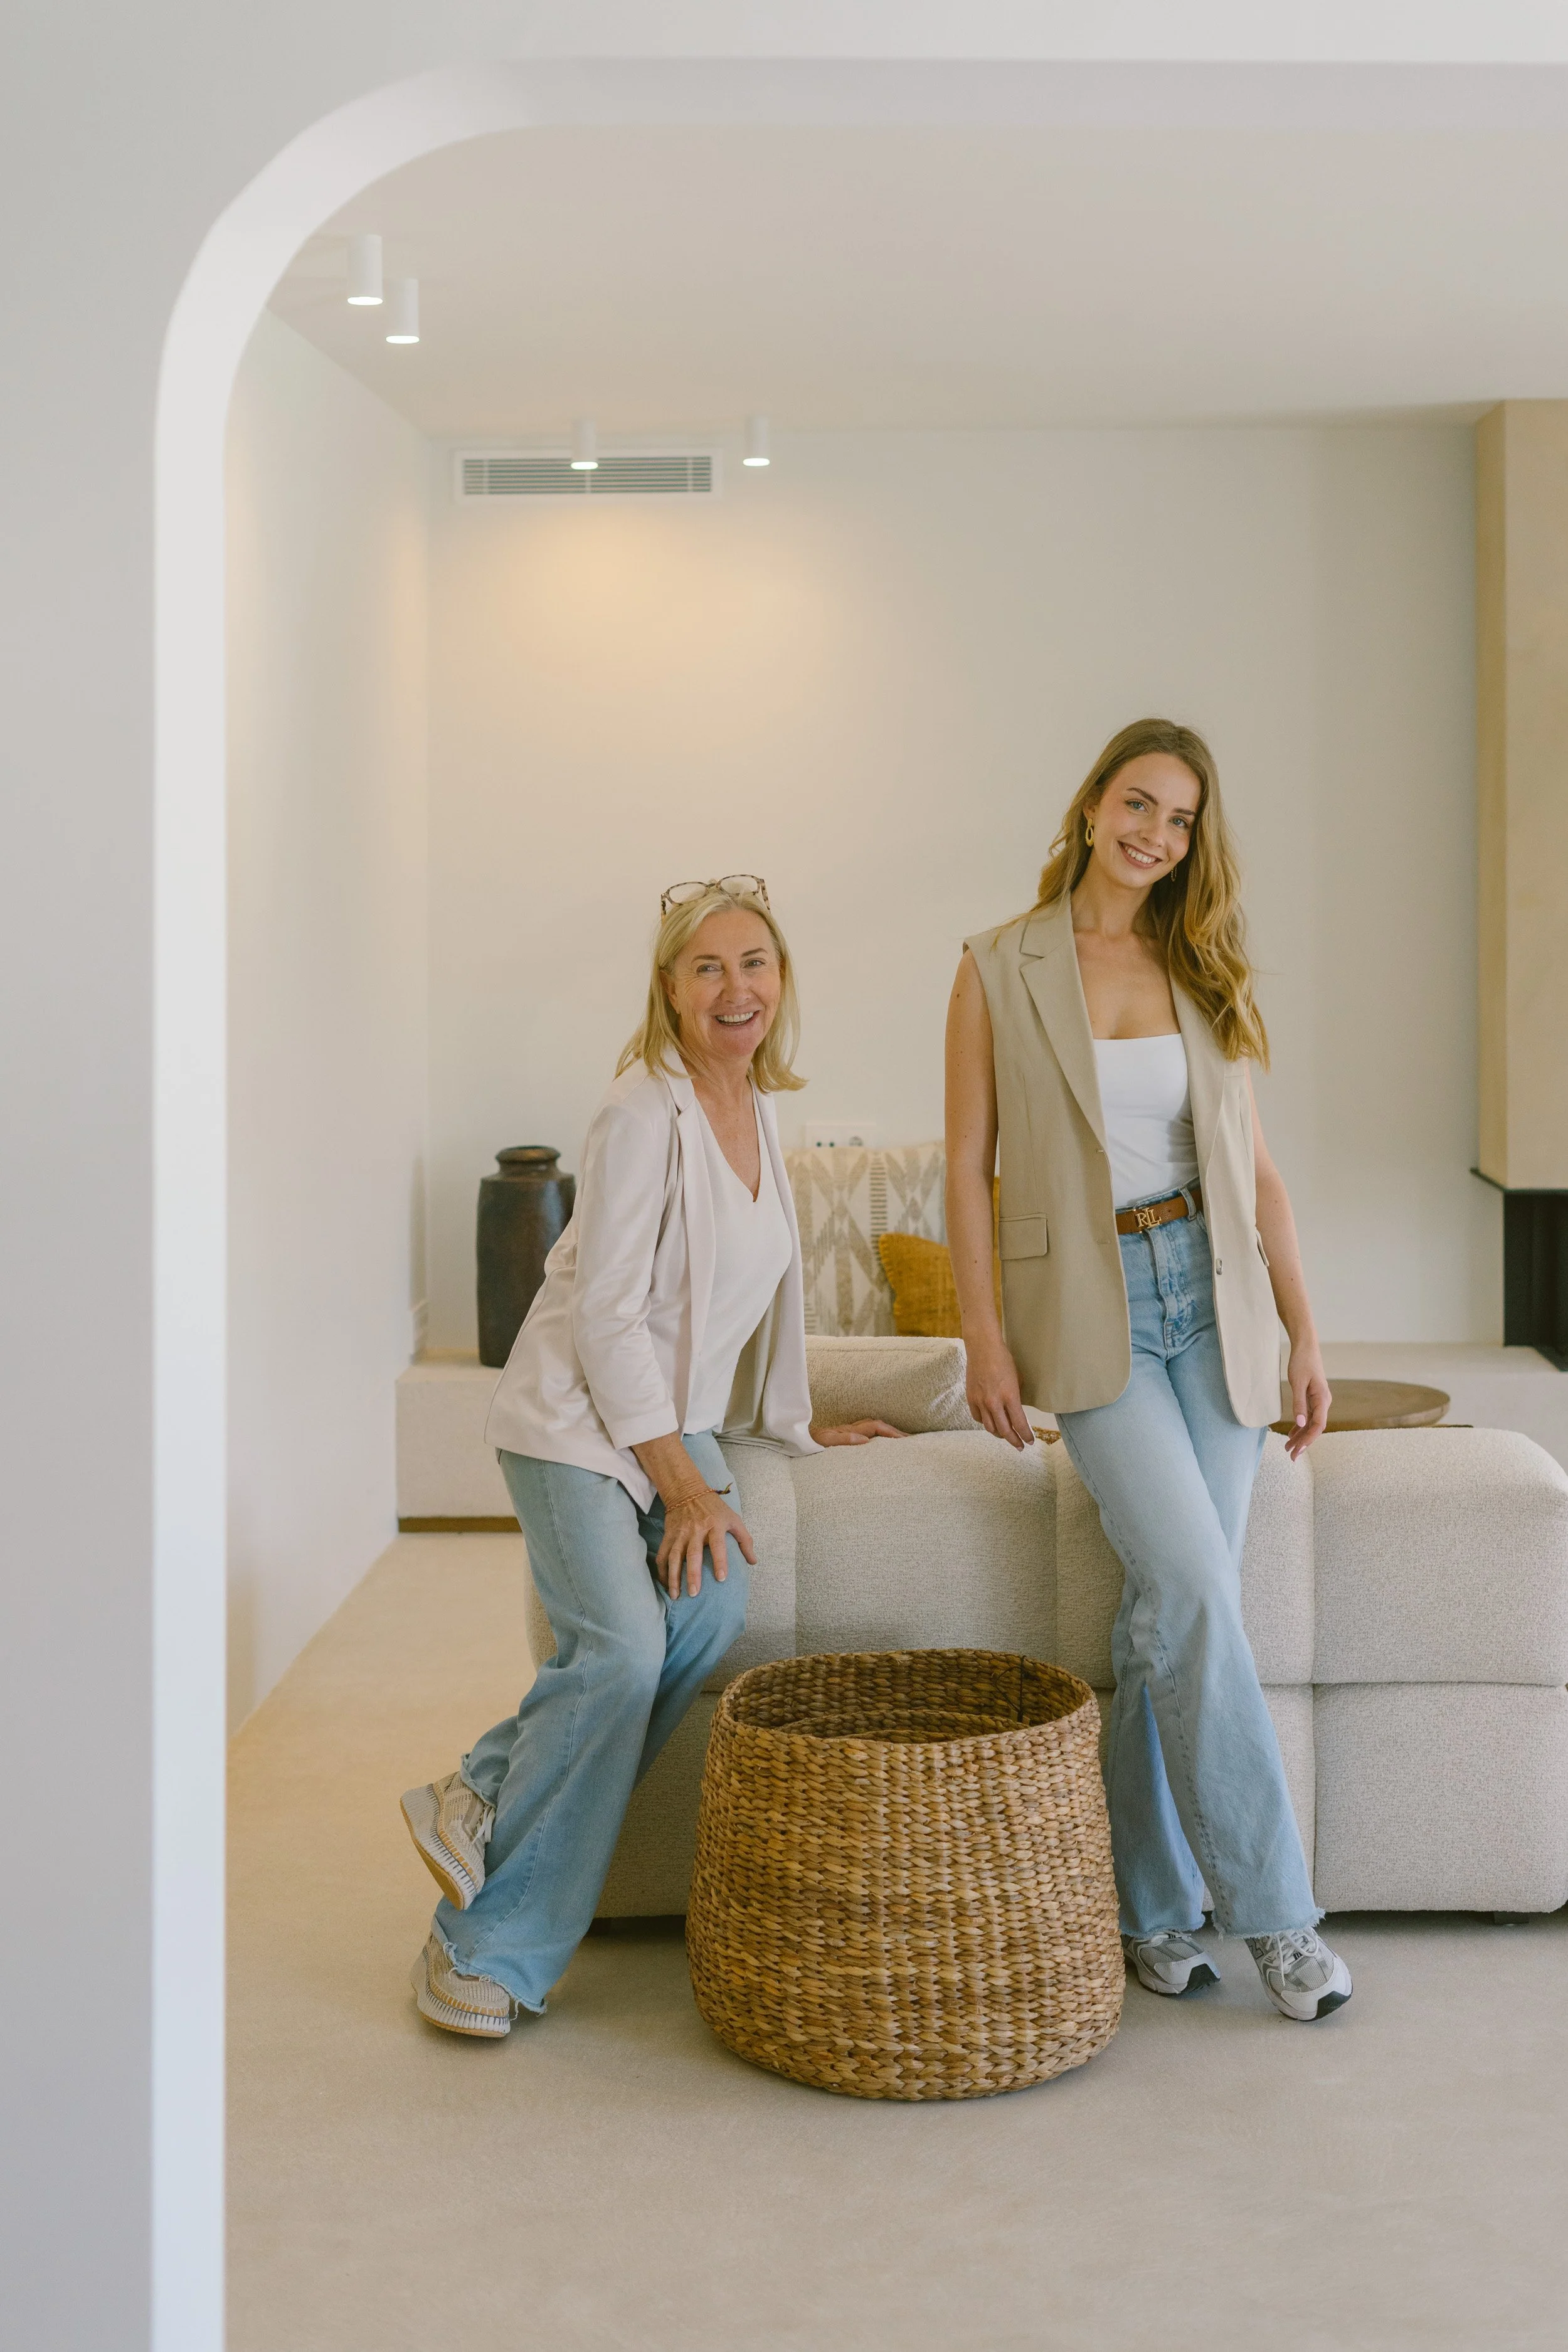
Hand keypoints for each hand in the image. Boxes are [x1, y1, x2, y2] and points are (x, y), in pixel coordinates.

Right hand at [654, 1483, 756, 1599]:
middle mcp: (696, 1530)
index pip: (718, 1545)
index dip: (720, 1561)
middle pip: (693, 1554)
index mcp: (715, 1525)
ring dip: (674, 1577)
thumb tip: (753, 1562)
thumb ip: (744, 1540)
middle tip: (694, 1593)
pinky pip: (663, 1554)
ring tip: (676, 1595)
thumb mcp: (733, 1518)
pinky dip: (662, 1570)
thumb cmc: (714, 1508)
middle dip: (692, 1574)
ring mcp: (680, 1533)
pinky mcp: (668, 1535)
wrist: (686, 1491)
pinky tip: (665, 1584)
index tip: (722, 1578)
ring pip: (674, 1557)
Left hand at [809, 1419, 906, 1446]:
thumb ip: (843, 1440)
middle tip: (909, 1440)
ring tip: (899, 1441)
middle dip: (893, 1431)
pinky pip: (863, 1434)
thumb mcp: (824, 1443)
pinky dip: (876, 1437)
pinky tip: (877, 1444)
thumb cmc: (807, 1445)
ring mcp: (843, 1433)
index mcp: (847, 1431)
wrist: (792, 1442)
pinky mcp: (839, 1438)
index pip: (875, 1427)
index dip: (891, 1432)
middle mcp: (847, 1430)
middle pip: (876, 1425)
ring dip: (886, 1432)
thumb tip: (866, 1440)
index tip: (905, 1440)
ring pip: (870, 1428)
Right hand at [963, 1331, 1034, 1448]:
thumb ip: (1016, 1397)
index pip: (1019, 1424)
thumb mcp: (1017, 1379)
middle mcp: (994, 1402)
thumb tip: (1016, 1410)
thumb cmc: (1003, 1359)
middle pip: (1005, 1431)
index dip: (1026, 1436)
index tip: (1030, 1441)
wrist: (983, 1348)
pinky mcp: (971, 1398)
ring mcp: (981, 1401)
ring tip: (1006, 1437)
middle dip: (1014, 1441)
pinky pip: (978, 1418)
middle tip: (1020, 1446)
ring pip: (990, 1427)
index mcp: (1010, 1396)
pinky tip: (991, 1423)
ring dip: (999, 1435)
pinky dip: (986, 1423)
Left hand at [1283, 1342, 1330, 1460]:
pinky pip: (1308, 1416)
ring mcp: (1319, 1401)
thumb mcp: (1297, 1383)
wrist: (1306, 1347)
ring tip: (1288, 1448)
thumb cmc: (1302, 1362)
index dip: (1308, 1440)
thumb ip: (1299, 1403)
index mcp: (1322, 1399)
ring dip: (1301, 1436)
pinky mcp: (1313, 1398)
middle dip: (1304, 1443)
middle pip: (1315, 1428)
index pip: (1318, 1425)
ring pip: (1311, 1424)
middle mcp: (1323, 1402)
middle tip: (1291, 1456)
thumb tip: (1301, 1424)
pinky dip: (1300, 1426)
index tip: (1297, 1450)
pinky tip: (1292, 1434)